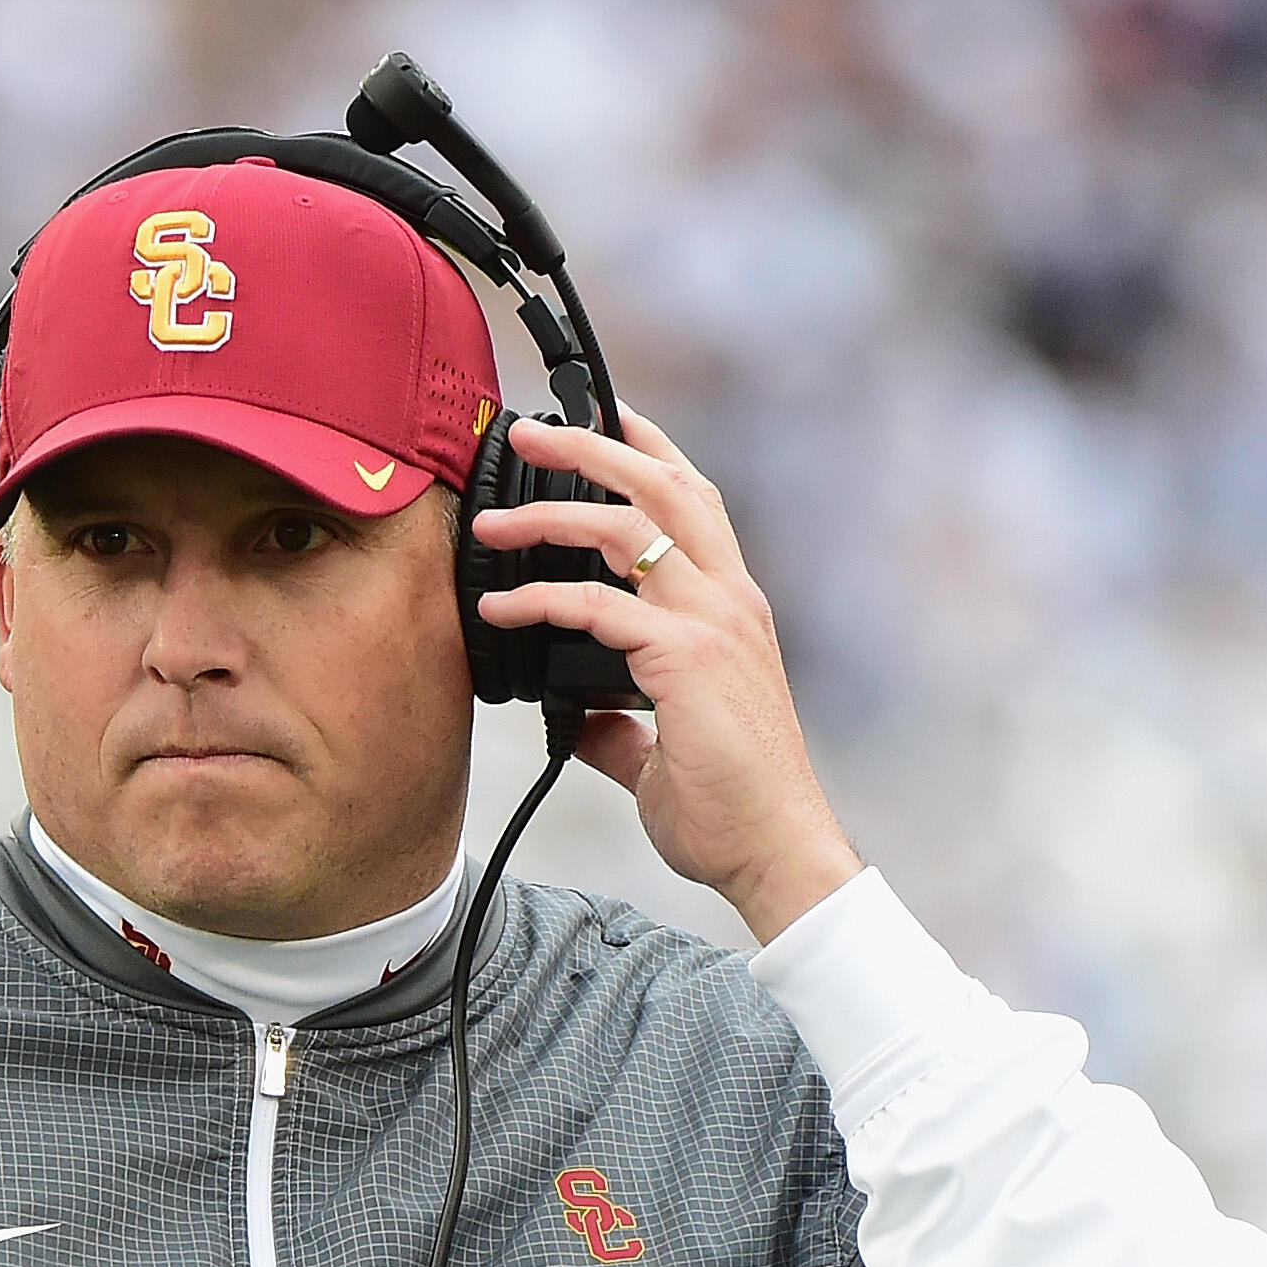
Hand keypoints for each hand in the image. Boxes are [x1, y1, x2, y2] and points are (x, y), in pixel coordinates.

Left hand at [471, 407, 861, 943]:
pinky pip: (598, 607)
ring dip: (552, 512)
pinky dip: (541, 598)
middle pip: (664, 486)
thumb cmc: (733, 807)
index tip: (603, 415)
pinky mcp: (685, 659)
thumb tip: (580, 719)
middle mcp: (729, 601)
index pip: (694, 501)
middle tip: (530, 430)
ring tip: (491, 519)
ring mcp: (712, 624)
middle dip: (593, 444)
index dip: (649, 450)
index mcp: (732, 609)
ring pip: (629, 527)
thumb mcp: (664, 754)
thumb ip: (621, 727)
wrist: (776, 851)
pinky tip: (499, 609)